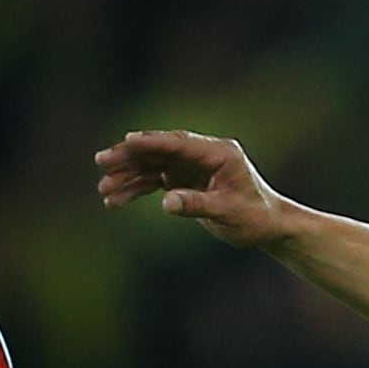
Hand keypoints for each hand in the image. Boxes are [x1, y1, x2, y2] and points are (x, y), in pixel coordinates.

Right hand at [93, 131, 292, 247]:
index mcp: (219, 153)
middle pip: (160, 150)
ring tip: (103, 190)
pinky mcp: (185, 180)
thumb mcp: (227, 212)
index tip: (126, 141)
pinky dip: (136, 189)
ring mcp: (192, 166)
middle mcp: (203, 155)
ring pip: (153, 166)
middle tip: (101, 162)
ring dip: (128, 176)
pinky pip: (156, 181)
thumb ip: (196, 205)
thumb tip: (165, 201)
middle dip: (130, 156)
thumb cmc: (254, 217)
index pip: (179, 143)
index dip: (152, 141)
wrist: (267, 226)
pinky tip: (115, 200)